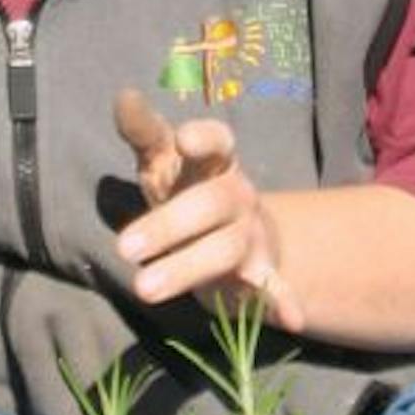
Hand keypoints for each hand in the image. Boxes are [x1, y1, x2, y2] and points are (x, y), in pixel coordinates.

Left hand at [110, 88, 302, 331]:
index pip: (218, 142)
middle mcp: (237, 195)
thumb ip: (143, 130)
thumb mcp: (161, 159)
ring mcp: (250, 236)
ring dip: (186, 268)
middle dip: (168, 225)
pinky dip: (284, 300)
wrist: (229, 235)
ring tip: (143, 288)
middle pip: (210, 204)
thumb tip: (124, 95)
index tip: (181, 139)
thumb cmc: (186, 189)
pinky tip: (291, 320)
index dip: (204, 139)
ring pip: (225, 249)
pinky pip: (274, 288)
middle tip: (123, 248)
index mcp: (216, 162)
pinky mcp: (259, 275)